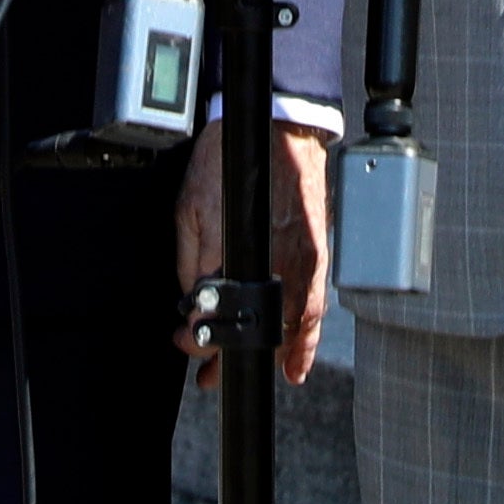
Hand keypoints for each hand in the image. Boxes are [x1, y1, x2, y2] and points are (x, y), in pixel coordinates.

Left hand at [178, 124, 333, 387]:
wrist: (278, 126)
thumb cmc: (229, 161)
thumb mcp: (189, 207)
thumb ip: (190, 258)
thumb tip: (191, 300)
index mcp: (229, 254)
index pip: (212, 316)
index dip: (196, 339)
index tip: (185, 343)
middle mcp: (268, 265)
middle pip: (250, 330)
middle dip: (227, 359)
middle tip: (210, 376)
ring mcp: (297, 262)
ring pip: (286, 328)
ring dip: (269, 358)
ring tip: (253, 375)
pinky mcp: (317, 255)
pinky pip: (313, 308)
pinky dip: (305, 339)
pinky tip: (296, 359)